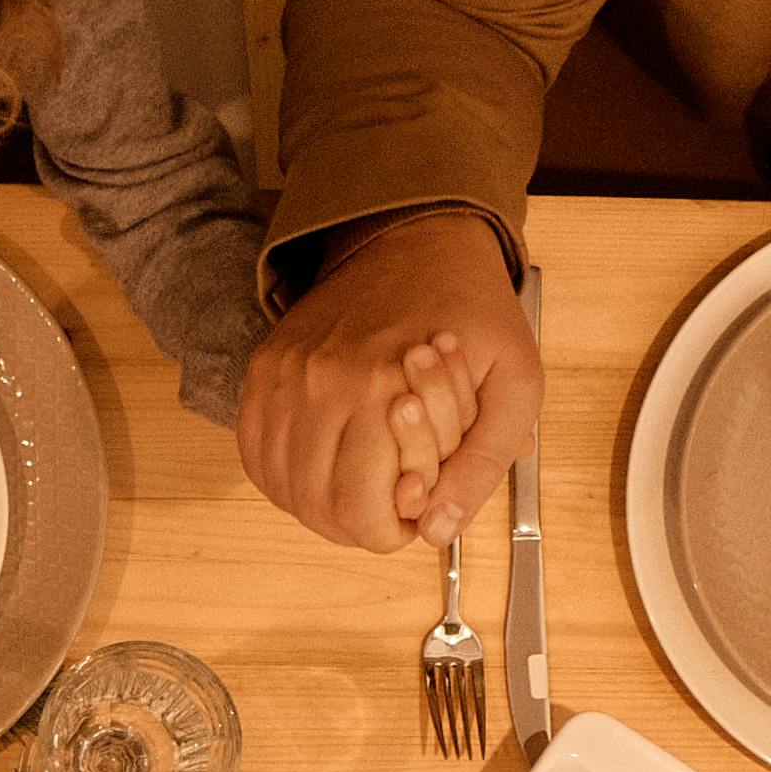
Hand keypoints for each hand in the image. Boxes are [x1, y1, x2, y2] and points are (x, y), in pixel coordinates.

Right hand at [236, 211, 538, 550]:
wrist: (419, 240)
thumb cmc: (471, 312)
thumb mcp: (514, 387)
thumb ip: (482, 466)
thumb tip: (438, 530)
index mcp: (382, 391)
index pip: (363, 516)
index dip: (395, 530)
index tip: (417, 504)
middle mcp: (321, 385)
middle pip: (319, 510)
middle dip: (361, 523)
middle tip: (391, 500)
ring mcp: (285, 376)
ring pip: (284, 489)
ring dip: (322, 504)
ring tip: (361, 481)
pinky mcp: (266, 369)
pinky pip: (255, 453)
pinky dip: (285, 476)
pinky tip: (321, 467)